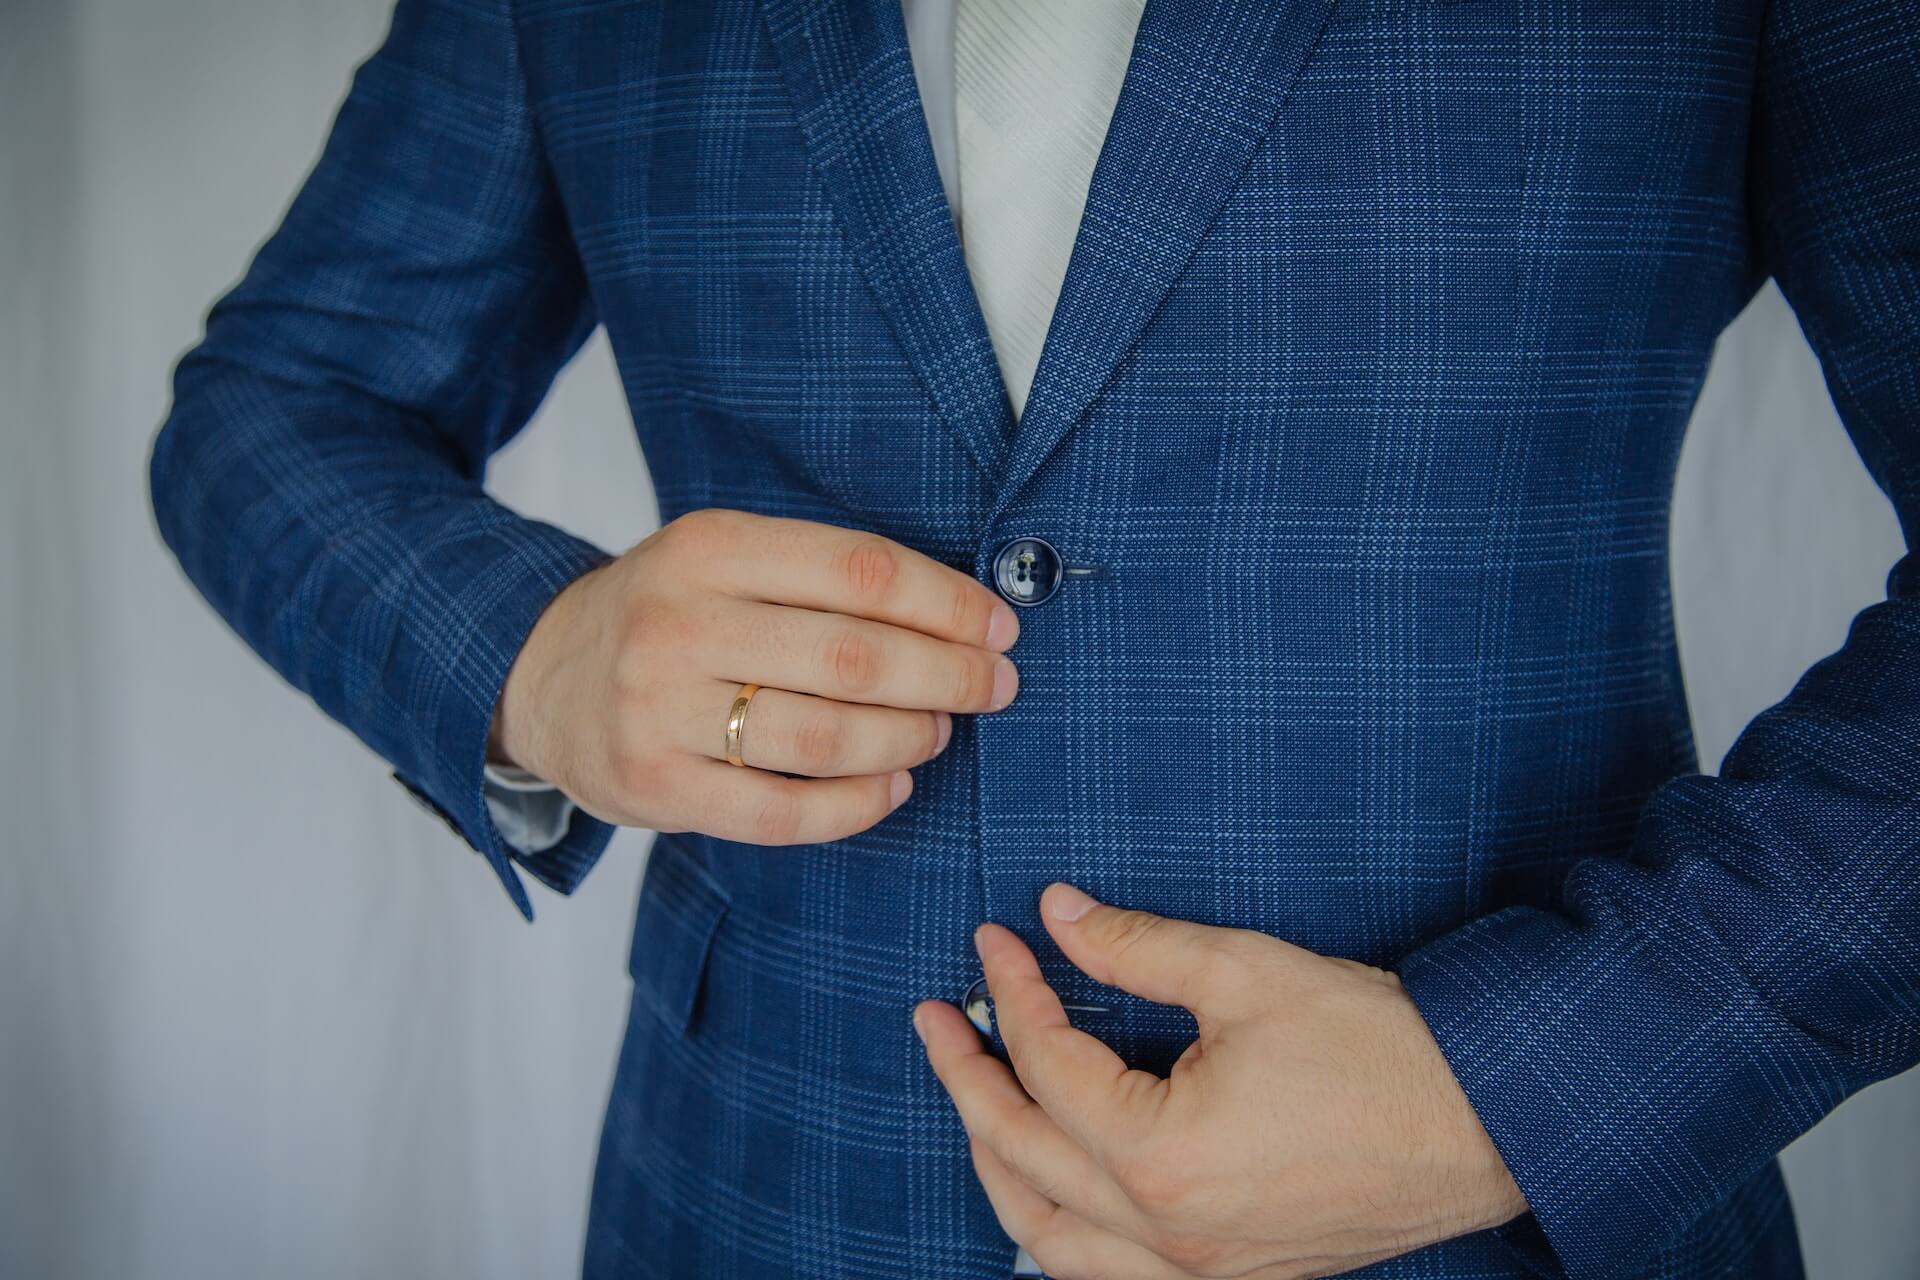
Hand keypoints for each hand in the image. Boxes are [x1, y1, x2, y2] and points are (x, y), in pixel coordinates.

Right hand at [488, 507, 1020, 841]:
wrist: (540, 675)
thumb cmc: (666, 614)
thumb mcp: (722, 559)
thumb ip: (819, 575)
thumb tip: (960, 612)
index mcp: (707, 547)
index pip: (859, 571)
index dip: (946, 603)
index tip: (999, 627)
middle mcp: (678, 623)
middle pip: (853, 657)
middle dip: (947, 675)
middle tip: (994, 687)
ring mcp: (659, 711)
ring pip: (823, 737)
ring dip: (907, 738)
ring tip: (939, 731)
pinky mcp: (654, 787)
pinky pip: (780, 812)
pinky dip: (854, 805)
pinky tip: (892, 787)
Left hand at [914, 884, 1528, 1278]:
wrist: (1486, 1120)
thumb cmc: (1377, 1045)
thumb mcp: (1246, 974)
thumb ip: (1136, 947)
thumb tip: (1058, 914)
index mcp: (1161, 1155)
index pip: (1048, 1065)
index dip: (1012, 991)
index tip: (996, 939)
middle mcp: (1167, 1233)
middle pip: (1024, 1156)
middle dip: (966, 1079)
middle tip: (936, 1019)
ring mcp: (1198, 1271)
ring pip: (1048, 1242)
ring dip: (998, 1168)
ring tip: (973, 1103)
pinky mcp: (1231, 1278)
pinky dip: (1058, 1238)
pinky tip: (1048, 1196)